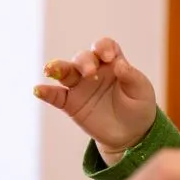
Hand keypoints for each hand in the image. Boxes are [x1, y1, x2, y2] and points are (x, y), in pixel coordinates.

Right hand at [34, 37, 156, 159]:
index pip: (104, 46)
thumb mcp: (141, 91)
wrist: (131, 133)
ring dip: (57, 68)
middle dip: (84, 62)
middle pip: (83, 57)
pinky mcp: (71, 103)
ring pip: (65, 72)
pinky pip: (55, 96)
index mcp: (113, 63)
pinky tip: (38, 90)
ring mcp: (80, 86)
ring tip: (50, 69)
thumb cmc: (138, 106)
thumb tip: (119, 64)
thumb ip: (131, 77)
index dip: (104, 47)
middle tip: (89, 72)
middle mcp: (94, 70)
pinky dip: (46, 92)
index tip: (109, 57)